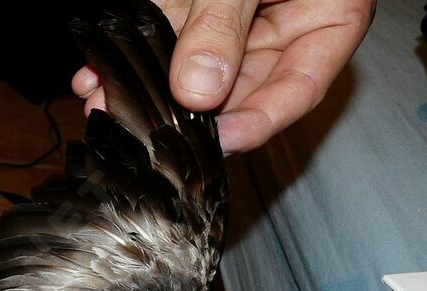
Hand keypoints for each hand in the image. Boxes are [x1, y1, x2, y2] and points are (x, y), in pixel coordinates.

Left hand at [72, 0, 374, 153]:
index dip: (257, 122)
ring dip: (147, 88)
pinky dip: (134, 55)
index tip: (215, 142)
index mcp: (327, 15)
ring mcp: (234, 20)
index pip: (299, 88)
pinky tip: (99, 70)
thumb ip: (224, 23)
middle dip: (184, 112)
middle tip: (140, 124)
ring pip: (193, 71)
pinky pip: (166, 40)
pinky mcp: (193, 11)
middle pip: (238, 88)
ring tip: (105, 97)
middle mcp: (281, 24)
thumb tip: (198, 88)